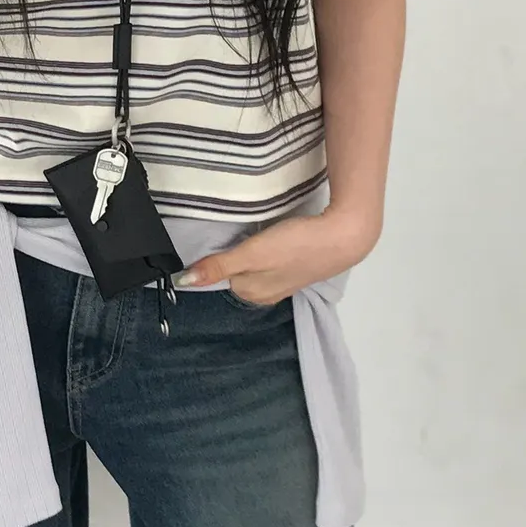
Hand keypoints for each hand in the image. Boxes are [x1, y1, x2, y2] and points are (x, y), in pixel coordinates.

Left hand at [175, 203, 381, 306]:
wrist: (343, 236)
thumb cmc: (296, 245)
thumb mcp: (252, 254)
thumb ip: (218, 266)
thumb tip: (182, 282)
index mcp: (251, 293)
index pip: (221, 273)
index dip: (224, 253)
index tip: (234, 238)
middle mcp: (266, 294)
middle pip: (238, 270)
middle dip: (239, 252)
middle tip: (251, 232)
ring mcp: (284, 283)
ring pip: (256, 265)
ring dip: (257, 250)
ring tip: (266, 233)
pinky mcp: (299, 269)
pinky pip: (274, 260)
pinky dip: (273, 249)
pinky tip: (281, 238)